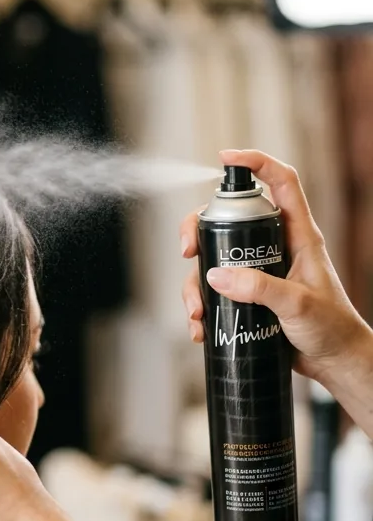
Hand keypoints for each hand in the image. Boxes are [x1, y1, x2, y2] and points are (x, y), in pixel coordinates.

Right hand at [181, 149, 370, 385]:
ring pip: (213, 260)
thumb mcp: (297, 304)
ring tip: (196, 313)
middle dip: (198, 231)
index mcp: (297, 235)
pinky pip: (214, 292)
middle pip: (228, 219)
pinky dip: (201, 308)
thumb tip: (217, 275)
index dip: (255, 162)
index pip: (281, 182)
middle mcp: (274, 247)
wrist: (333, 362)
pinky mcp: (247, 296)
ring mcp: (258, 271)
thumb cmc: (330, 327)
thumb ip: (260, 287)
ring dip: (195, 284)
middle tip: (186, 252)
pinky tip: (199, 329)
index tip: (225, 157)